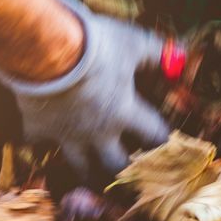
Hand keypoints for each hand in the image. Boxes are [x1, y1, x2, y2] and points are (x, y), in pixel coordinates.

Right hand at [0, 0, 171, 177]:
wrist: (42, 50)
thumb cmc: (93, 45)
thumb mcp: (130, 41)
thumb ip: (157, 51)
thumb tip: (182, 54)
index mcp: (123, 111)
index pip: (154, 135)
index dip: (163, 141)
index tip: (168, 148)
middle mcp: (97, 131)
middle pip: (116, 164)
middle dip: (126, 171)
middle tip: (131, 175)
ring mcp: (66, 134)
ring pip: (80, 166)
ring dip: (88, 173)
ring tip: (93, 179)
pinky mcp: (38, 128)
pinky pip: (38, 143)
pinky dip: (40, 141)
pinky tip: (39, 143)